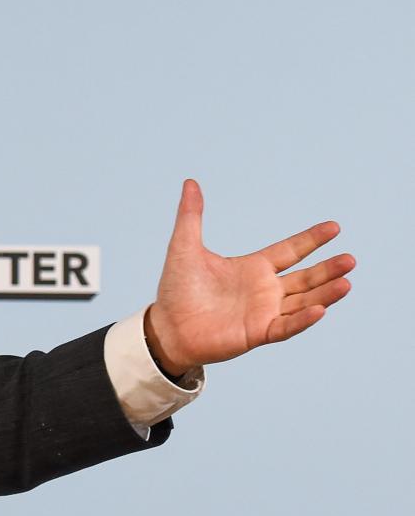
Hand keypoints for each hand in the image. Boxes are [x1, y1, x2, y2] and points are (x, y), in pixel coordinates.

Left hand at [144, 179, 354, 376]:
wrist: (165, 327)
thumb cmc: (176, 290)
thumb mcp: (185, 248)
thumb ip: (191, 216)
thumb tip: (190, 183)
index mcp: (253, 268)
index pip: (290, 251)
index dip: (311, 240)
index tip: (334, 227)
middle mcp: (264, 290)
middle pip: (305, 278)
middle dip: (328, 269)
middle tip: (350, 259)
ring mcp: (263, 313)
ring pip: (303, 301)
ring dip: (325, 293)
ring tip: (347, 282)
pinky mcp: (257, 333)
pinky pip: (285, 327)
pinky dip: (302, 320)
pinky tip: (320, 309)